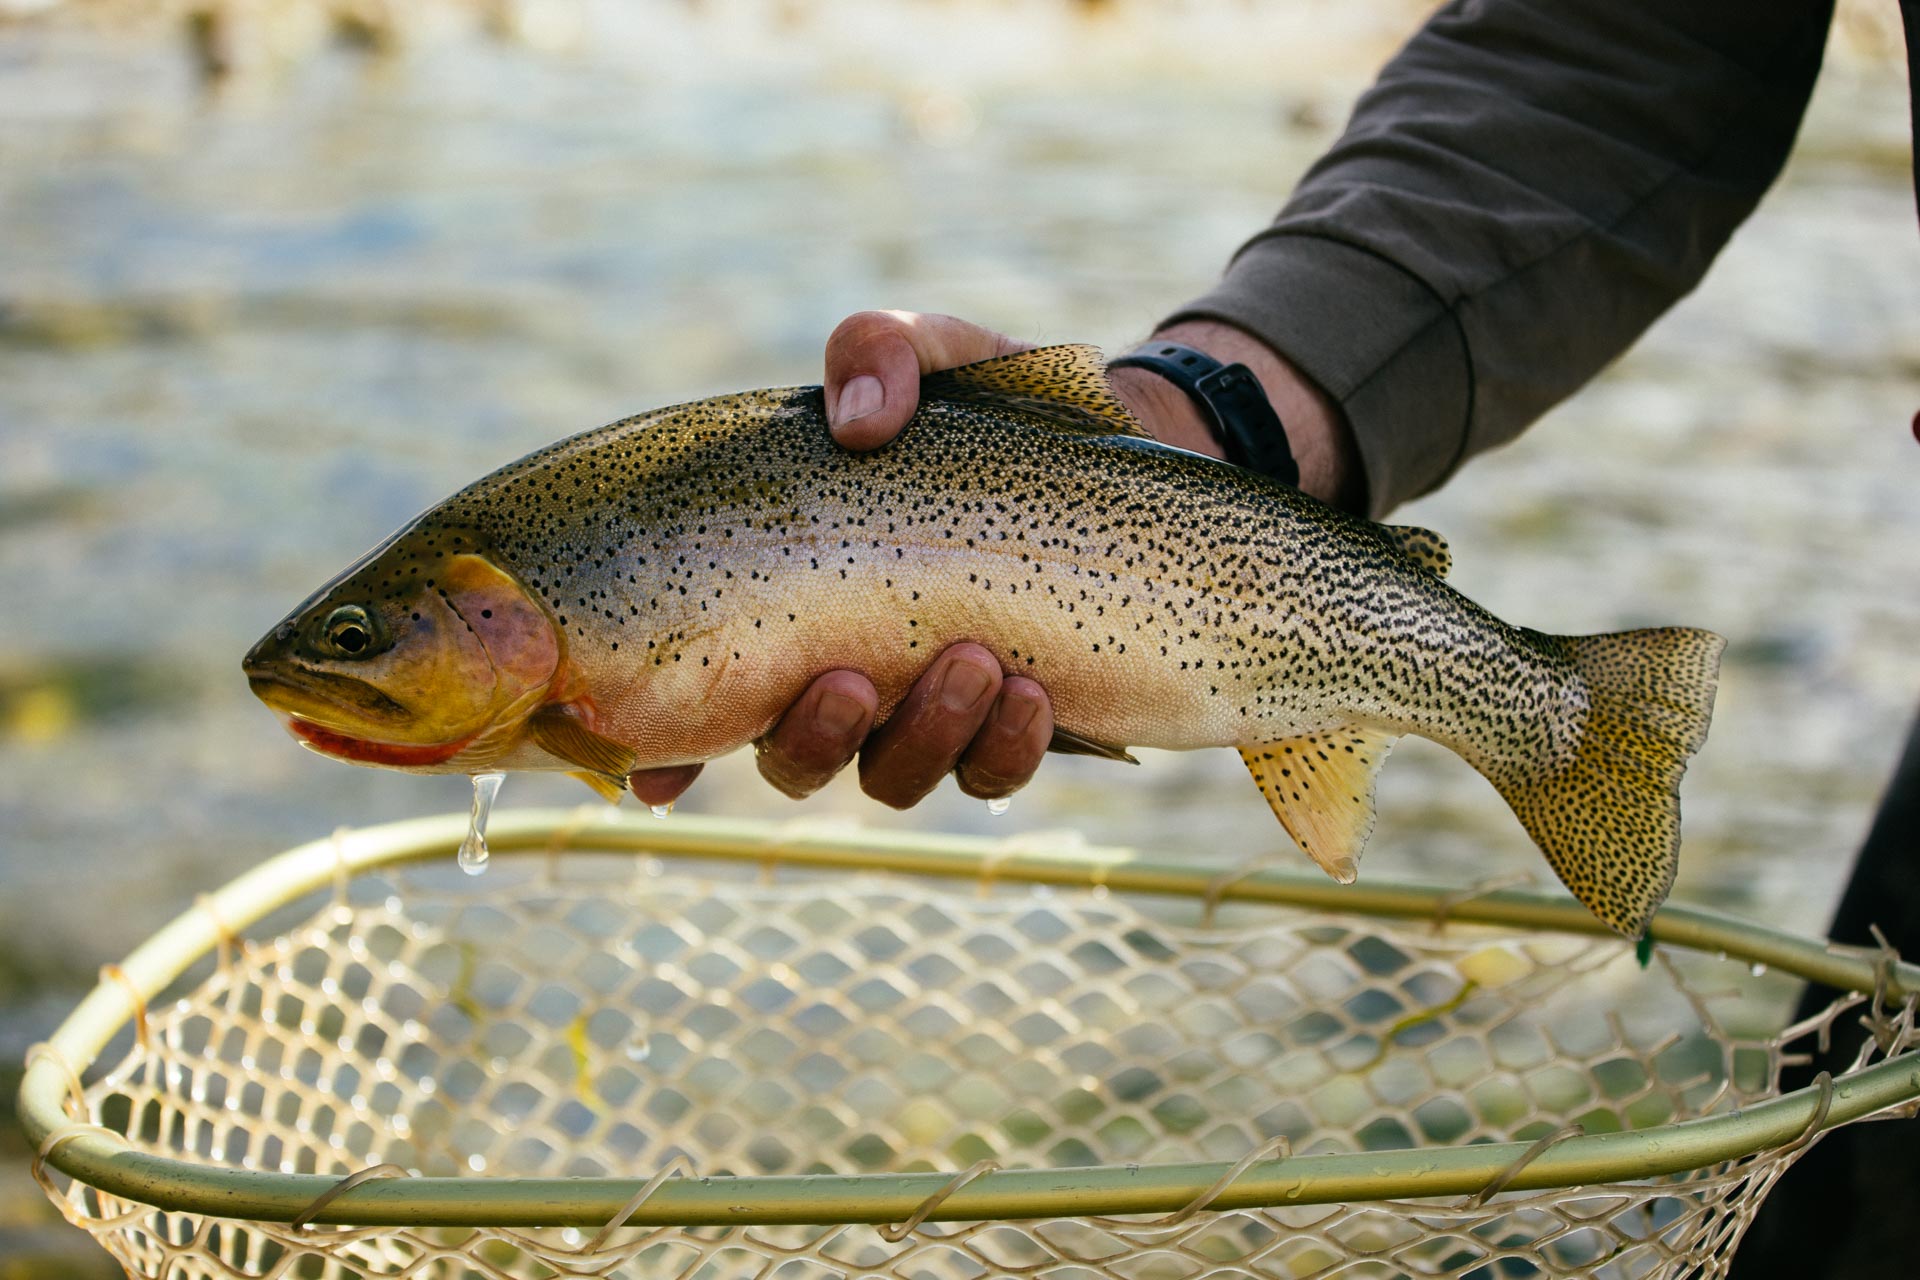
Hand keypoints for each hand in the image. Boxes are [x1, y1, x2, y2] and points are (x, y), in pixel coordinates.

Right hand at [626, 309, 1357, 810]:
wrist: (1128, 447)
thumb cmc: (998, 406)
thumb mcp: (936, 350)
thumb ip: (879, 350)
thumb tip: (862, 424)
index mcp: (795, 598)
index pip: (705, 690)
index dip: (665, 750)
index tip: (660, 771)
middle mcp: (847, 671)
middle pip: (795, 756)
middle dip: (814, 735)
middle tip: (852, 678)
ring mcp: (929, 709)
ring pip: (893, 776)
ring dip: (922, 738)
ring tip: (976, 663)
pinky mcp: (1015, 726)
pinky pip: (994, 775)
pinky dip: (1006, 750)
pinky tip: (1034, 693)